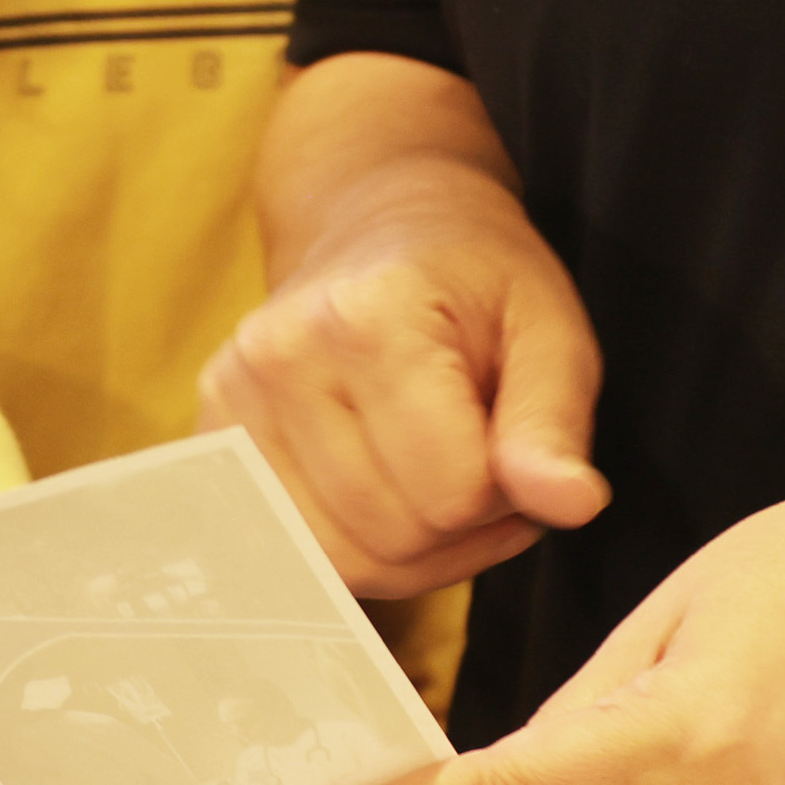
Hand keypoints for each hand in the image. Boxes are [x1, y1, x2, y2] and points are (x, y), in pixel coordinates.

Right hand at [200, 145, 606, 597]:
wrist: (377, 225)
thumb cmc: (475, 280)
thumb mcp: (549, 328)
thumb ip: (554, 420)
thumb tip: (572, 505)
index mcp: (369, 317)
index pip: (453, 491)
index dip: (504, 490)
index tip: (512, 442)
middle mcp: (280, 357)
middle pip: (392, 534)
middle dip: (458, 524)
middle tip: (481, 462)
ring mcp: (232, 399)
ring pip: (339, 559)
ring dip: (409, 549)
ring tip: (437, 478)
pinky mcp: (212, 435)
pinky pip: (292, 551)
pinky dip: (354, 550)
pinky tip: (385, 495)